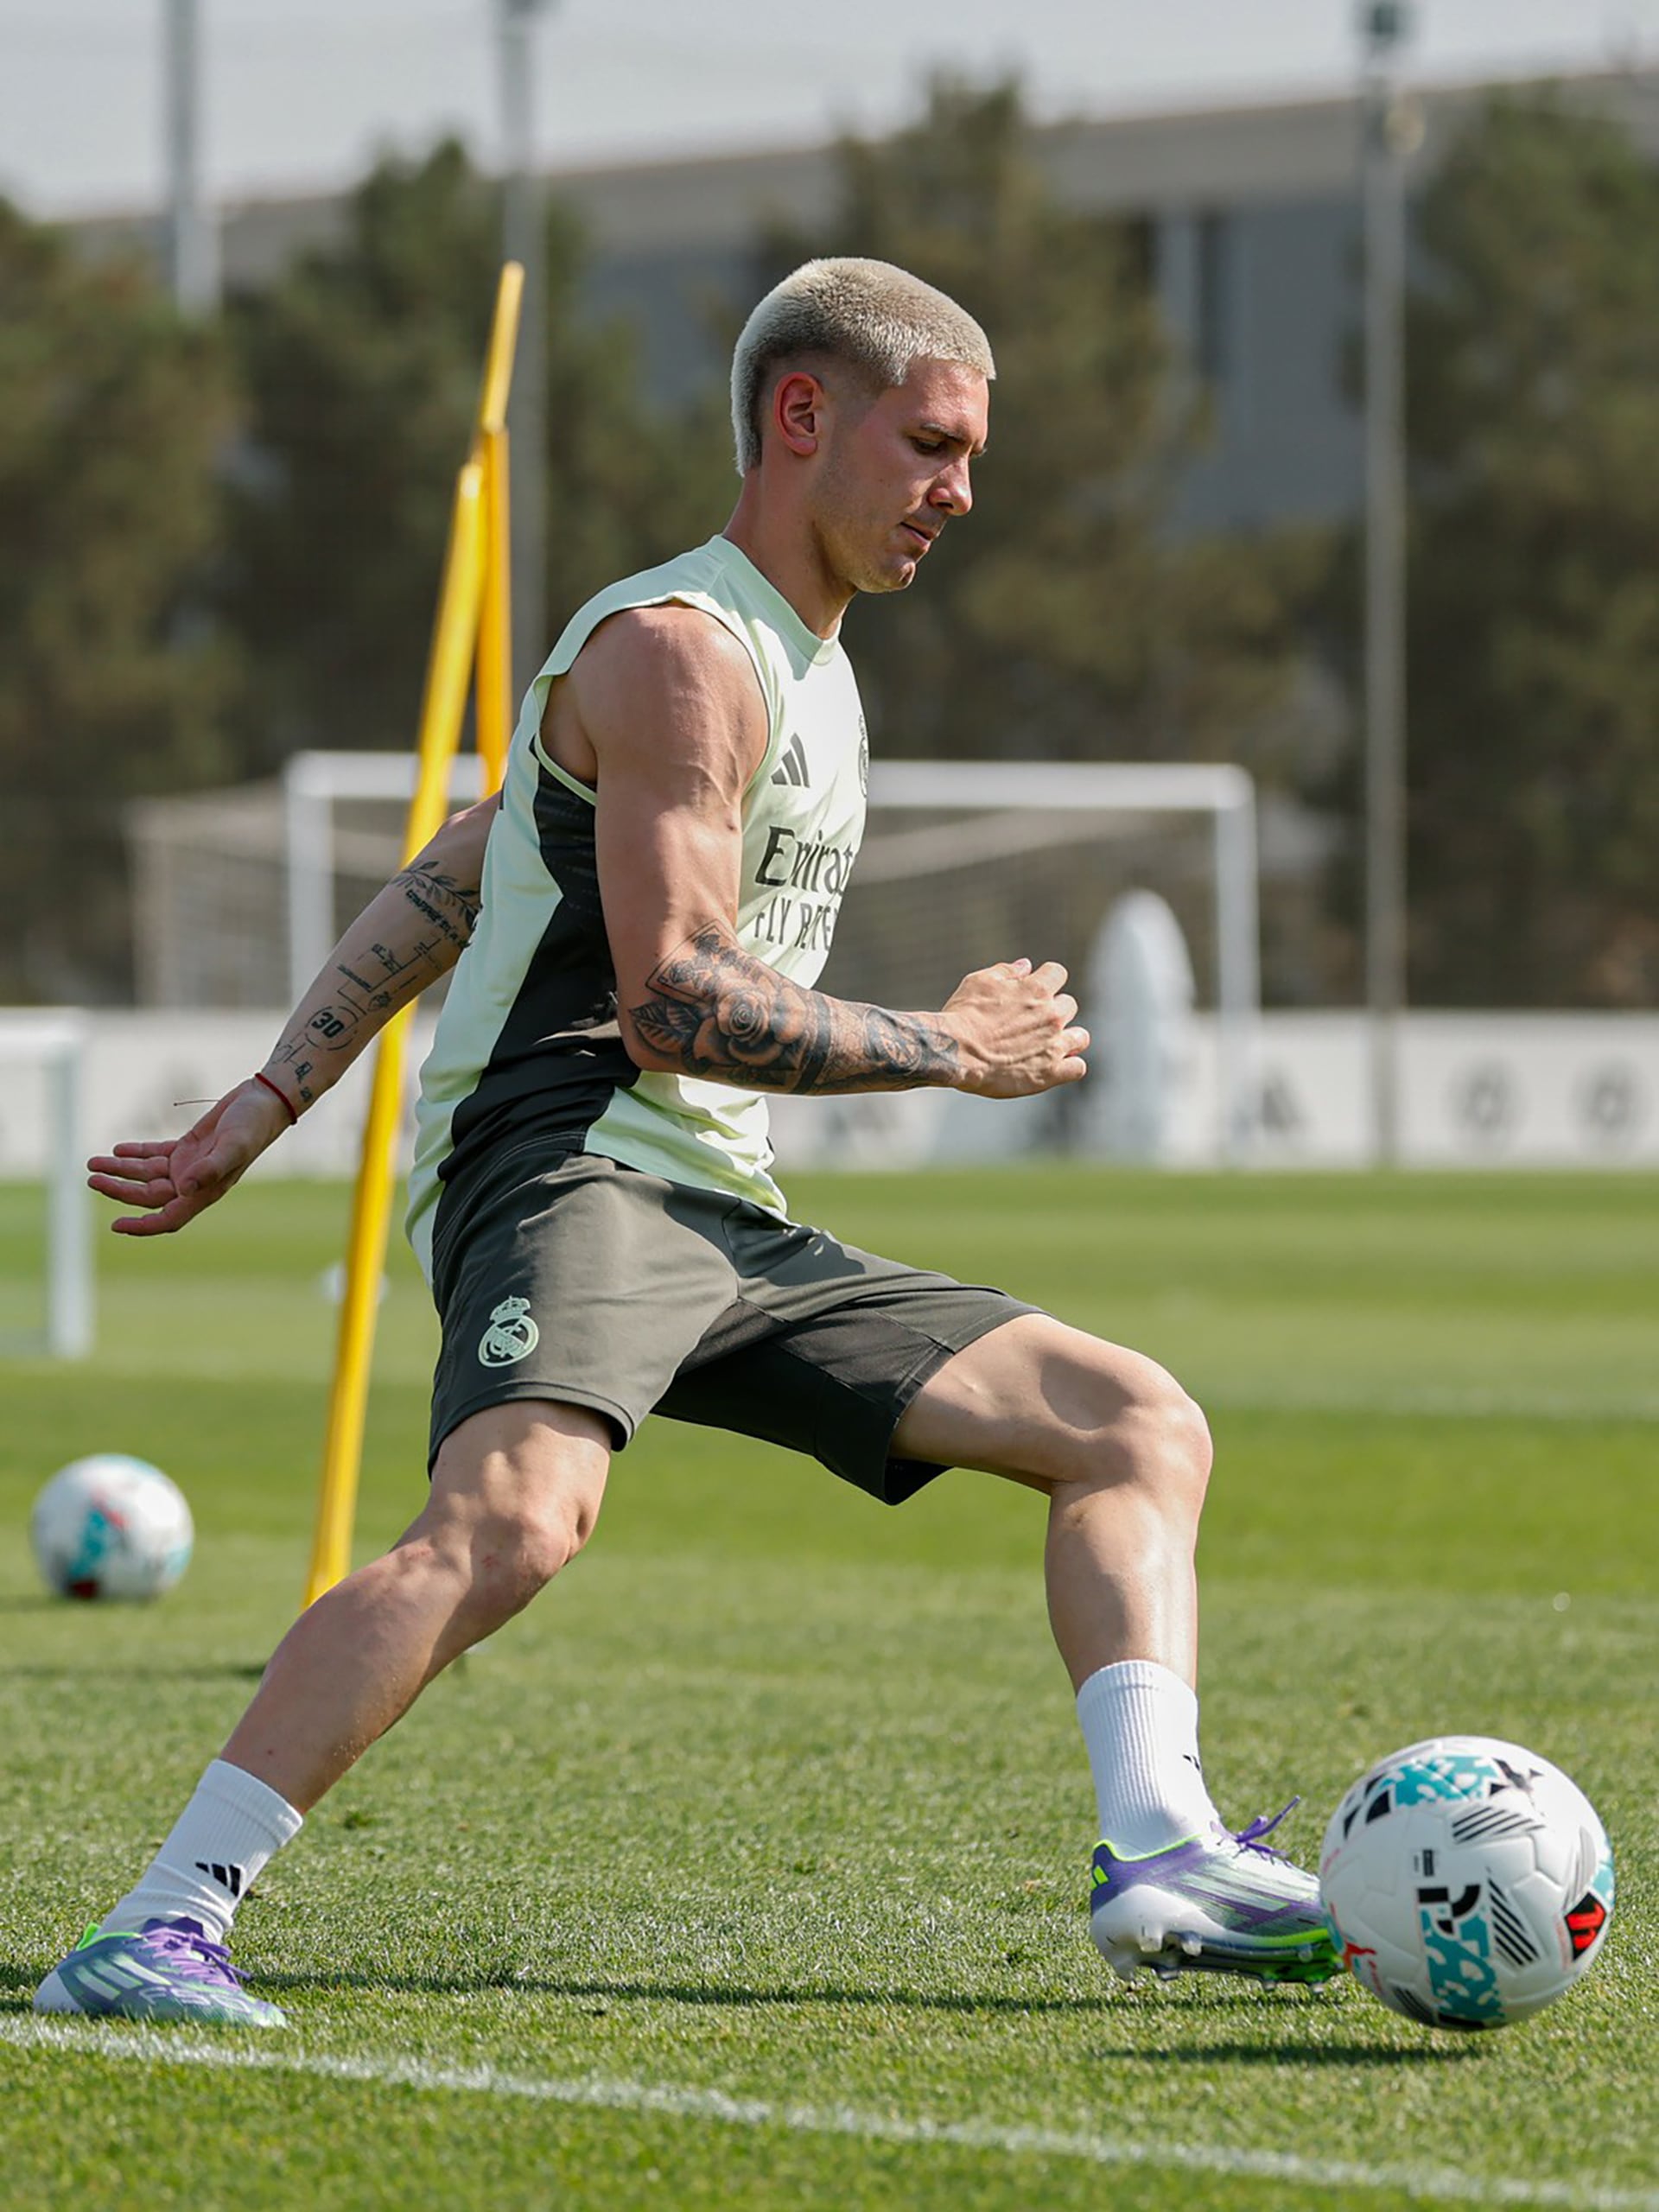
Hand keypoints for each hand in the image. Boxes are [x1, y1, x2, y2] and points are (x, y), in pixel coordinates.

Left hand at [86, 1077, 292, 1235]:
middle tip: (92, 1177)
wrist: (264, 1102)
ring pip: (146, 1174)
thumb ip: (210, 1168)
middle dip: (119, 1189)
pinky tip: (118, 1148)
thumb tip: (183, 1190)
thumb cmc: (253, 1125)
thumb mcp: (234, 1145)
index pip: (169, 1217)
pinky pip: (155, 1154)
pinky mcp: (189, 1147)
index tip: (116, 1226)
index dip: (142, 1226)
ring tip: (93, 1162)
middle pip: (148, 1195)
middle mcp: (194, 1183)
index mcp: (206, 1191)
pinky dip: (136, 1152)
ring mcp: (190, 1165)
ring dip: (120, 1169)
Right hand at [939, 958, 1089, 1097]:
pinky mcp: (1051, 1072)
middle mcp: (1051, 1015)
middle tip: (1032, 1023)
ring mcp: (1054, 1044)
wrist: (954, 1052)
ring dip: (1069, 1039)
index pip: (1058, 973)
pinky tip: (1054, 1067)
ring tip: (1049, 1046)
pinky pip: (1077, 1067)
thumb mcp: (979, 982)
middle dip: (1054, 1011)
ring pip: (1080, 1037)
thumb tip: (1026, 965)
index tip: (1033, 991)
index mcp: (1037, 989)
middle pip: (1069, 1005)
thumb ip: (1007, 971)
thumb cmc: (963, 1015)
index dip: (1046, 980)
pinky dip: (1069, 1066)